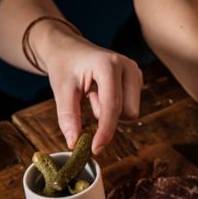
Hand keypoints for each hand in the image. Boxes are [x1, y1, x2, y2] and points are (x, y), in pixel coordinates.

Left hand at [41, 31, 142, 153]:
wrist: (69, 49)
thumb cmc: (64, 66)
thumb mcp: (61, 91)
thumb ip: (68, 117)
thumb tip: (74, 144)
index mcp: (109, 64)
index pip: (112, 105)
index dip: (105, 130)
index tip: (95, 148)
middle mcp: (128, 66)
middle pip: (128, 112)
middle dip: (108, 118)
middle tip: (89, 101)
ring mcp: (135, 72)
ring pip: (131, 112)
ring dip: (111, 113)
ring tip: (94, 94)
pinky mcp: (136, 79)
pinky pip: (130, 107)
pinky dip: (115, 108)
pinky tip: (101, 93)